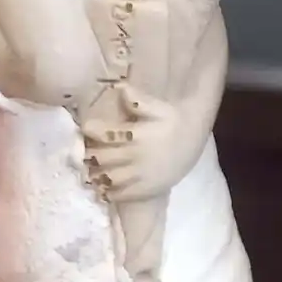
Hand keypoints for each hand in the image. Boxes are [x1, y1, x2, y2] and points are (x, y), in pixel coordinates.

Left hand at [82, 86, 199, 200]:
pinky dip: (109, 193)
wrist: (195, 141)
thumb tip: (120, 87)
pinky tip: (103, 189)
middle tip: (85, 153)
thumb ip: (139, 101)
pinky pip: (123, 194)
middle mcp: (136, 156)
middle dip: (90, 155)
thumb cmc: (175, 121)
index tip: (87, 129)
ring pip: (109, 178)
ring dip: (97, 175)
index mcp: (136, 135)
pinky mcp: (146, 189)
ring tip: (91, 172)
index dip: (92, 132)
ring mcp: (140, 175)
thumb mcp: (160, 107)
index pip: (106, 134)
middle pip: (102, 158)